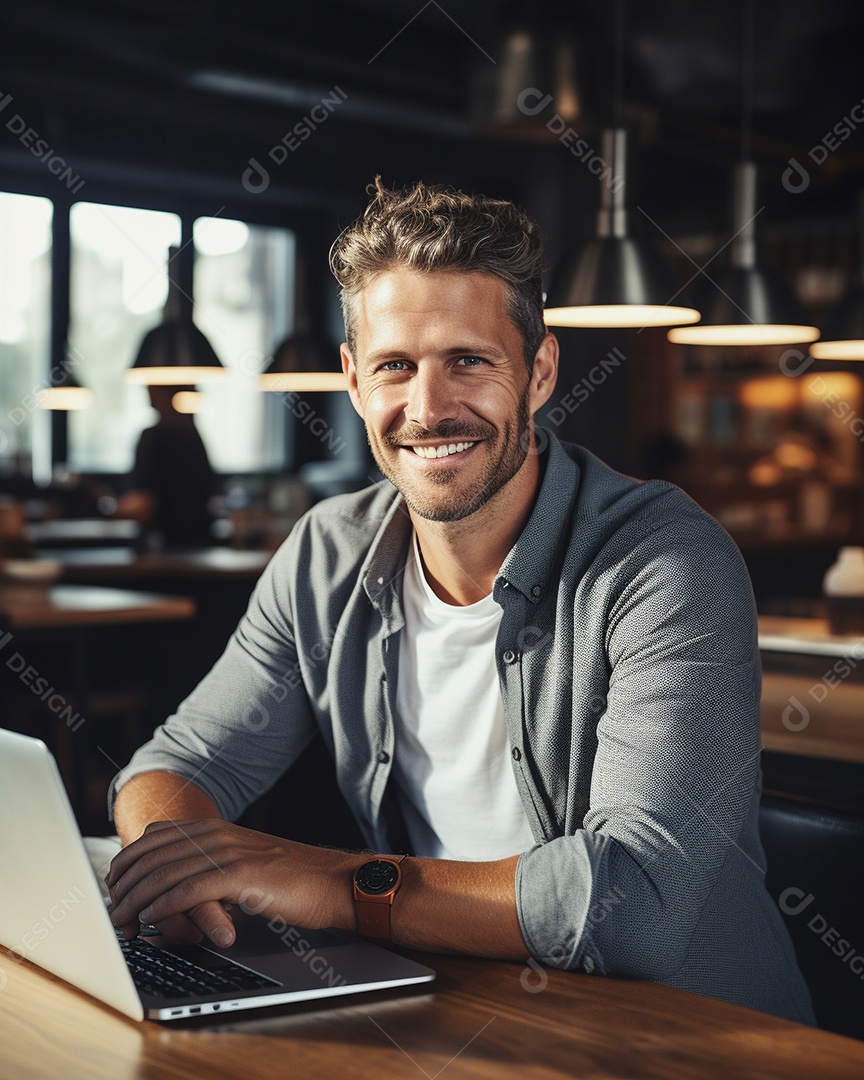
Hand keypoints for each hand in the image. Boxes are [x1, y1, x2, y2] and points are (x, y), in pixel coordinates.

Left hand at [106, 819, 356, 947]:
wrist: (334, 882)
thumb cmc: (292, 882)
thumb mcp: (245, 864)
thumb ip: (212, 867)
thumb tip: (177, 891)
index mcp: (216, 829)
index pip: (155, 837)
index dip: (127, 862)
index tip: (114, 889)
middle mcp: (218, 834)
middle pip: (152, 854)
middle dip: (124, 886)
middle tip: (111, 914)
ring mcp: (229, 852)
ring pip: (164, 873)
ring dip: (136, 901)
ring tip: (121, 923)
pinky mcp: (241, 875)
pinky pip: (189, 890)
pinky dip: (163, 906)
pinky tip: (149, 920)